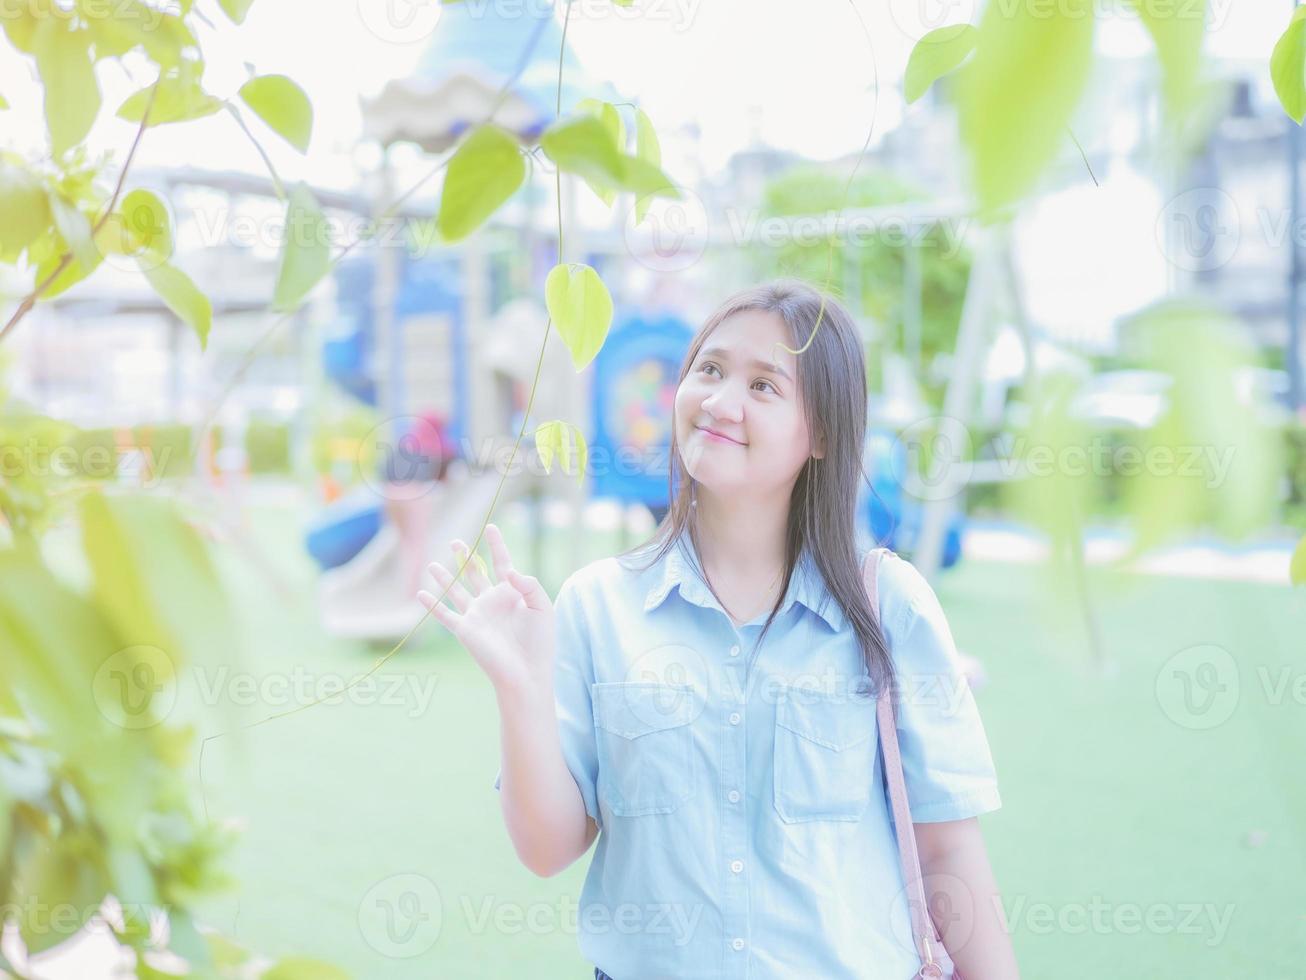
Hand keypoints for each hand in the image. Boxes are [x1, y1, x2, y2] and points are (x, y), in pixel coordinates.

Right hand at [417, 523, 554, 694]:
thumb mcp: (541, 607)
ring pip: (456, 590)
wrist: (526, 672)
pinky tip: (420, 593)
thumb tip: (509, 570)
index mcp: (512, 593)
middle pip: (475, 572)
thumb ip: (529, 585)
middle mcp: (492, 601)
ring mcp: (477, 615)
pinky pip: (445, 614)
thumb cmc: (539, 642)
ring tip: (433, 563)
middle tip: (456, 541)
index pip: (503, 563)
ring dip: (445, 577)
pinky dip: (431, 605)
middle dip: (466, 556)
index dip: (497, 545)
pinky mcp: (465, 630)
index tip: (491, 527)